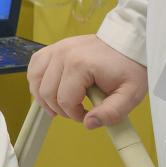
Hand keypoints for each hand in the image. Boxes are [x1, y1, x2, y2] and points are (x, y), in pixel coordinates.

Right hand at [26, 34, 147, 129]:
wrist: (128, 42)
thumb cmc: (129, 66)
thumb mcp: (130, 94)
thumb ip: (112, 112)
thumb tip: (89, 124)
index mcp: (80, 64)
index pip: (64, 101)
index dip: (74, 115)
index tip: (86, 115)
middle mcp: (64, 54)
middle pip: (47, 92)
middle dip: (60, 108)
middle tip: (76, 111)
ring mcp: (57, 48)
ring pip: (35, 80)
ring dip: (44, 97)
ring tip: (59, 104)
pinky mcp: (54, 47)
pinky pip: (35, 66)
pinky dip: (37, 80)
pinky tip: (49, 88)